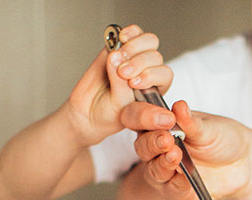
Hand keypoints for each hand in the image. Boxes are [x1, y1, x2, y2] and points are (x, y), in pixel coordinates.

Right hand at [66, 25, 172, 145]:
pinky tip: (121, 38)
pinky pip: (132, 33)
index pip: (164, 74)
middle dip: (139, 63)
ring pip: (148, 42)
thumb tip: (116, 57)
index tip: (133, 83)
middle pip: (155, 57)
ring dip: (134, 47)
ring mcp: (134, 59)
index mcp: (155, 89)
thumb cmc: (110, 115)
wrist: (87, 113)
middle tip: (122, 73)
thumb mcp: (121, 109)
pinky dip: (129, 33)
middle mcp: (148, 72)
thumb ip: (121, 84)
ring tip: (116, 57)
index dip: (151, 75)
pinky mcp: (119, 48)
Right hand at [119, 100, 251, 199]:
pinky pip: (171, 189)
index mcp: (159, 126)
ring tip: (175, 155)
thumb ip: (191, 122)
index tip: (165, 118)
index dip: (145, 117)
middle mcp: (156, 149)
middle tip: (167, 139)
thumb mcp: (209, 127)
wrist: (243, 162)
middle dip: (153, 143)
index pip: (139, 119)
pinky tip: (185, 175)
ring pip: (153, 170)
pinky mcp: (175, 191)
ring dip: (163, 163)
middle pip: (143, 147)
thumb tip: (179, 107)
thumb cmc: (222, 139)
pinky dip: (178, 182)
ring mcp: (163, 171)